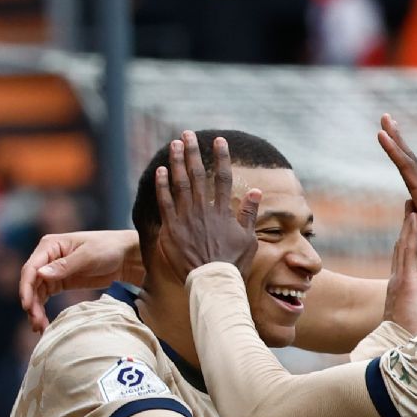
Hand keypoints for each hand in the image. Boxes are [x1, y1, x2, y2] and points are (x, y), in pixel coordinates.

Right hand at [20, 230, 142, 331]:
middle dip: (31, 303)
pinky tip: (44, 323)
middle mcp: (47, 257)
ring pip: (36, 292)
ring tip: (40, 328)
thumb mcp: (88, 256)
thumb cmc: (109, 248)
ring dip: (36, 310)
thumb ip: (65, 266)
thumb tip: (40, 274)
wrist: (127, 256)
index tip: (27, 306)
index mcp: (50, 245)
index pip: (31, 268)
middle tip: (36, 322)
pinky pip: (46, 297)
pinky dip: (43, 309)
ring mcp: (52, 271)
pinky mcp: (60, 283)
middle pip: (31, 283)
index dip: (26, 288)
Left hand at [155, 131, 260, 282]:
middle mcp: (204, 210)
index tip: (218, 141)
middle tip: (188, 134)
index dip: (222, 157)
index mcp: (224, 211)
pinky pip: (165, 202)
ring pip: (180, 183)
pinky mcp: (172, 228)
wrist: (212, 282)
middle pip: (198, 174)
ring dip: (177, 162)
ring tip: (174, 144)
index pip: (223, 177)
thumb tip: (256, 191)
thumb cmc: (233, 263)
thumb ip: (249, 213)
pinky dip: (163, 185)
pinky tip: (161, 170)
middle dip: (193, 152)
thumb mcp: (248, 239)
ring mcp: (186, 218)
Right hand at [377, 113, 416, 276]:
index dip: (394, 150)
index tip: (380, 132)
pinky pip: (412, 177)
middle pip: (410, 159)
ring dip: (401, 147)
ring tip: (391, 132)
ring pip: (411, 166)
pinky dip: (405, 165)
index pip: (407, 168)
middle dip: (397, 137)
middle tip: (385, 116)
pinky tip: (403, 166)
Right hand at [383, 204, 416, 334]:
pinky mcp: (405, 281)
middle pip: (403, 247)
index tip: (414, 225)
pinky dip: (411, 233)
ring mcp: (399, 280)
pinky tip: (414, 218)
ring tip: (412, 206)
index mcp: (403, 288)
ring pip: (404, 245)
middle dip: (408, 227)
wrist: (399, 348)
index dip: (411, 241)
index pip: (408, 260)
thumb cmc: (410, 336)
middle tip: (410, 207)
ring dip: (409, 225)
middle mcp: (398, 281)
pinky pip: (408, 251)